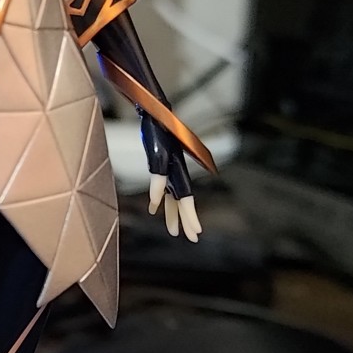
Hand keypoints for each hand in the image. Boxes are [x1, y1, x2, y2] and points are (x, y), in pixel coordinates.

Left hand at [140, 111, 202, 242]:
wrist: (155, 113)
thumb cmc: (158, 131)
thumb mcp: (156, 155)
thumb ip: (157, 179)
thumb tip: (155, 202)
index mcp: (179, 172)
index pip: (187, 200)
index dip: (191, 217)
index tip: (197, 233)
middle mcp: (177, 173)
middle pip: (184, 202)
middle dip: (187, 221)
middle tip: (192, 238)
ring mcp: (171, 170)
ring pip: (174, 198)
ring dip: (174, 215)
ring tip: (174, 232)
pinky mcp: (162, 166)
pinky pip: (165, 190)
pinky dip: (161, 201)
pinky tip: (156, 210)